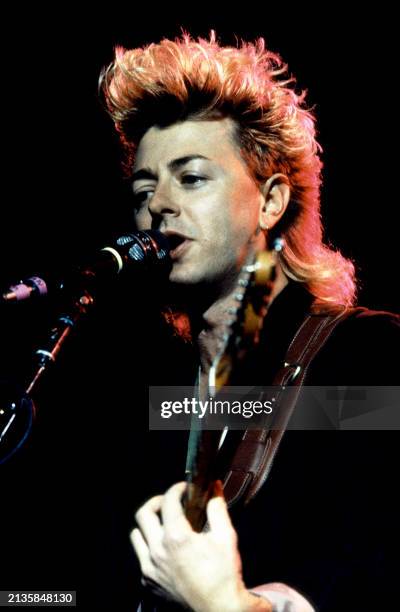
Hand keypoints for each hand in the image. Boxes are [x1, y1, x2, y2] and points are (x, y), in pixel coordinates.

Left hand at [131, 482, 271, 611]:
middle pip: (143, 514)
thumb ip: (218, 509)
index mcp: (176, 537)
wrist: (219, 609)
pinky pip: (141, 558)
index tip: (184, 489)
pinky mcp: (148, 582)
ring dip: (149, 526)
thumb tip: (214, 489)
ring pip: (137, 536)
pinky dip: (150, 549)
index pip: (168, 501)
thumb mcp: (226, 537)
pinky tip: (166, 550)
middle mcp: (158, 551)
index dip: (176, 489)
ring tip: (164, 525)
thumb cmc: (223, 575)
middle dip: (157, 502)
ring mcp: (150, 568)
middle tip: (169, 502)